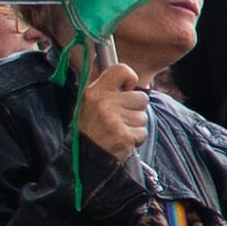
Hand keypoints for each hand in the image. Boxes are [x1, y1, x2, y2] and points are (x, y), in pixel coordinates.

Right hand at [73, 49, 153, 166]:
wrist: (83, 155)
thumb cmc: (90, 127)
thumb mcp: (90, 103)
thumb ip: (108, 90)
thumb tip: (131, 82)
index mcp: (94, 92)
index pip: (121, 70)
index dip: (131, 78)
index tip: (128, 88)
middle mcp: (104, 103)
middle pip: (141, 97)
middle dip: (135, 109)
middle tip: (120, 118)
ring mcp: (114, 120)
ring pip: (143, 117)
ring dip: (135, 125)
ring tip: (118, 130)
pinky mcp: (124, 135)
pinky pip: (143, 132)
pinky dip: (136, 138)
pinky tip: (122, 140)